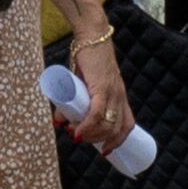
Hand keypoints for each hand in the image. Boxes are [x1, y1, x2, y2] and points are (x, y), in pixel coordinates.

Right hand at [57, 27, 133, 155]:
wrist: (91, 37)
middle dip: (97, 140)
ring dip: (90, 134)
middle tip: (79, 138)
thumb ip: (74, 101)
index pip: (127, 124)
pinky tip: (78, 131)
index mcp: (119, 96)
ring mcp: (113, 91)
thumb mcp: (84, 84)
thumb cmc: (87, 60)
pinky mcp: (102, 86)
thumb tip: (60, 121)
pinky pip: (97, 112)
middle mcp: (119, 95)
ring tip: (74, 133)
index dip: (118, 141)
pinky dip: (88, 125)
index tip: (105, 151)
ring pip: (107, 123)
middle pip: (116, 128)